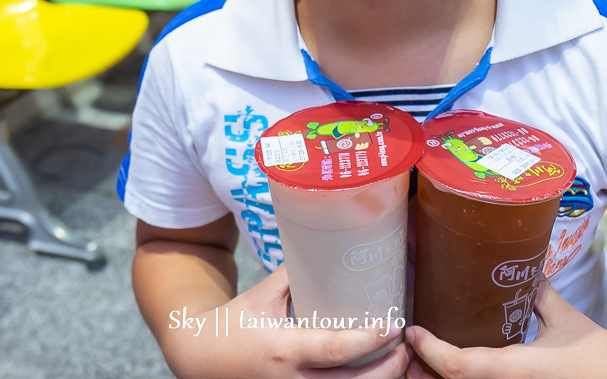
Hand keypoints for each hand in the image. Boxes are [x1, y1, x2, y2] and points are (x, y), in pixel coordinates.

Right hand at [165, 264, 408, 378]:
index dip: (368, 340)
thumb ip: (297, 273)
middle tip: (405, 346)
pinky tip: (373, 373)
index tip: (392, 324)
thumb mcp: (264, 294)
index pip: (334, 350)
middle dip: (388, 370)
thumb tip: (332, 241)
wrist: (201, 358)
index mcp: (284, 349)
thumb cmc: (237, 322)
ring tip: (397, 360)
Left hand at [404, 279, 606, 378]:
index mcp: (515, 370)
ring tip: (420, 355)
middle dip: (424, 369)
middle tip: (407, 344)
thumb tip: (519, 260)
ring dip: (439, 376)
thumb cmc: (598, 356)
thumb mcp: (563, 318)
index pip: (460, 366)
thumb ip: (536, 291)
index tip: (414, 331)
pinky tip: (449, 365)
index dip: (430, 350)